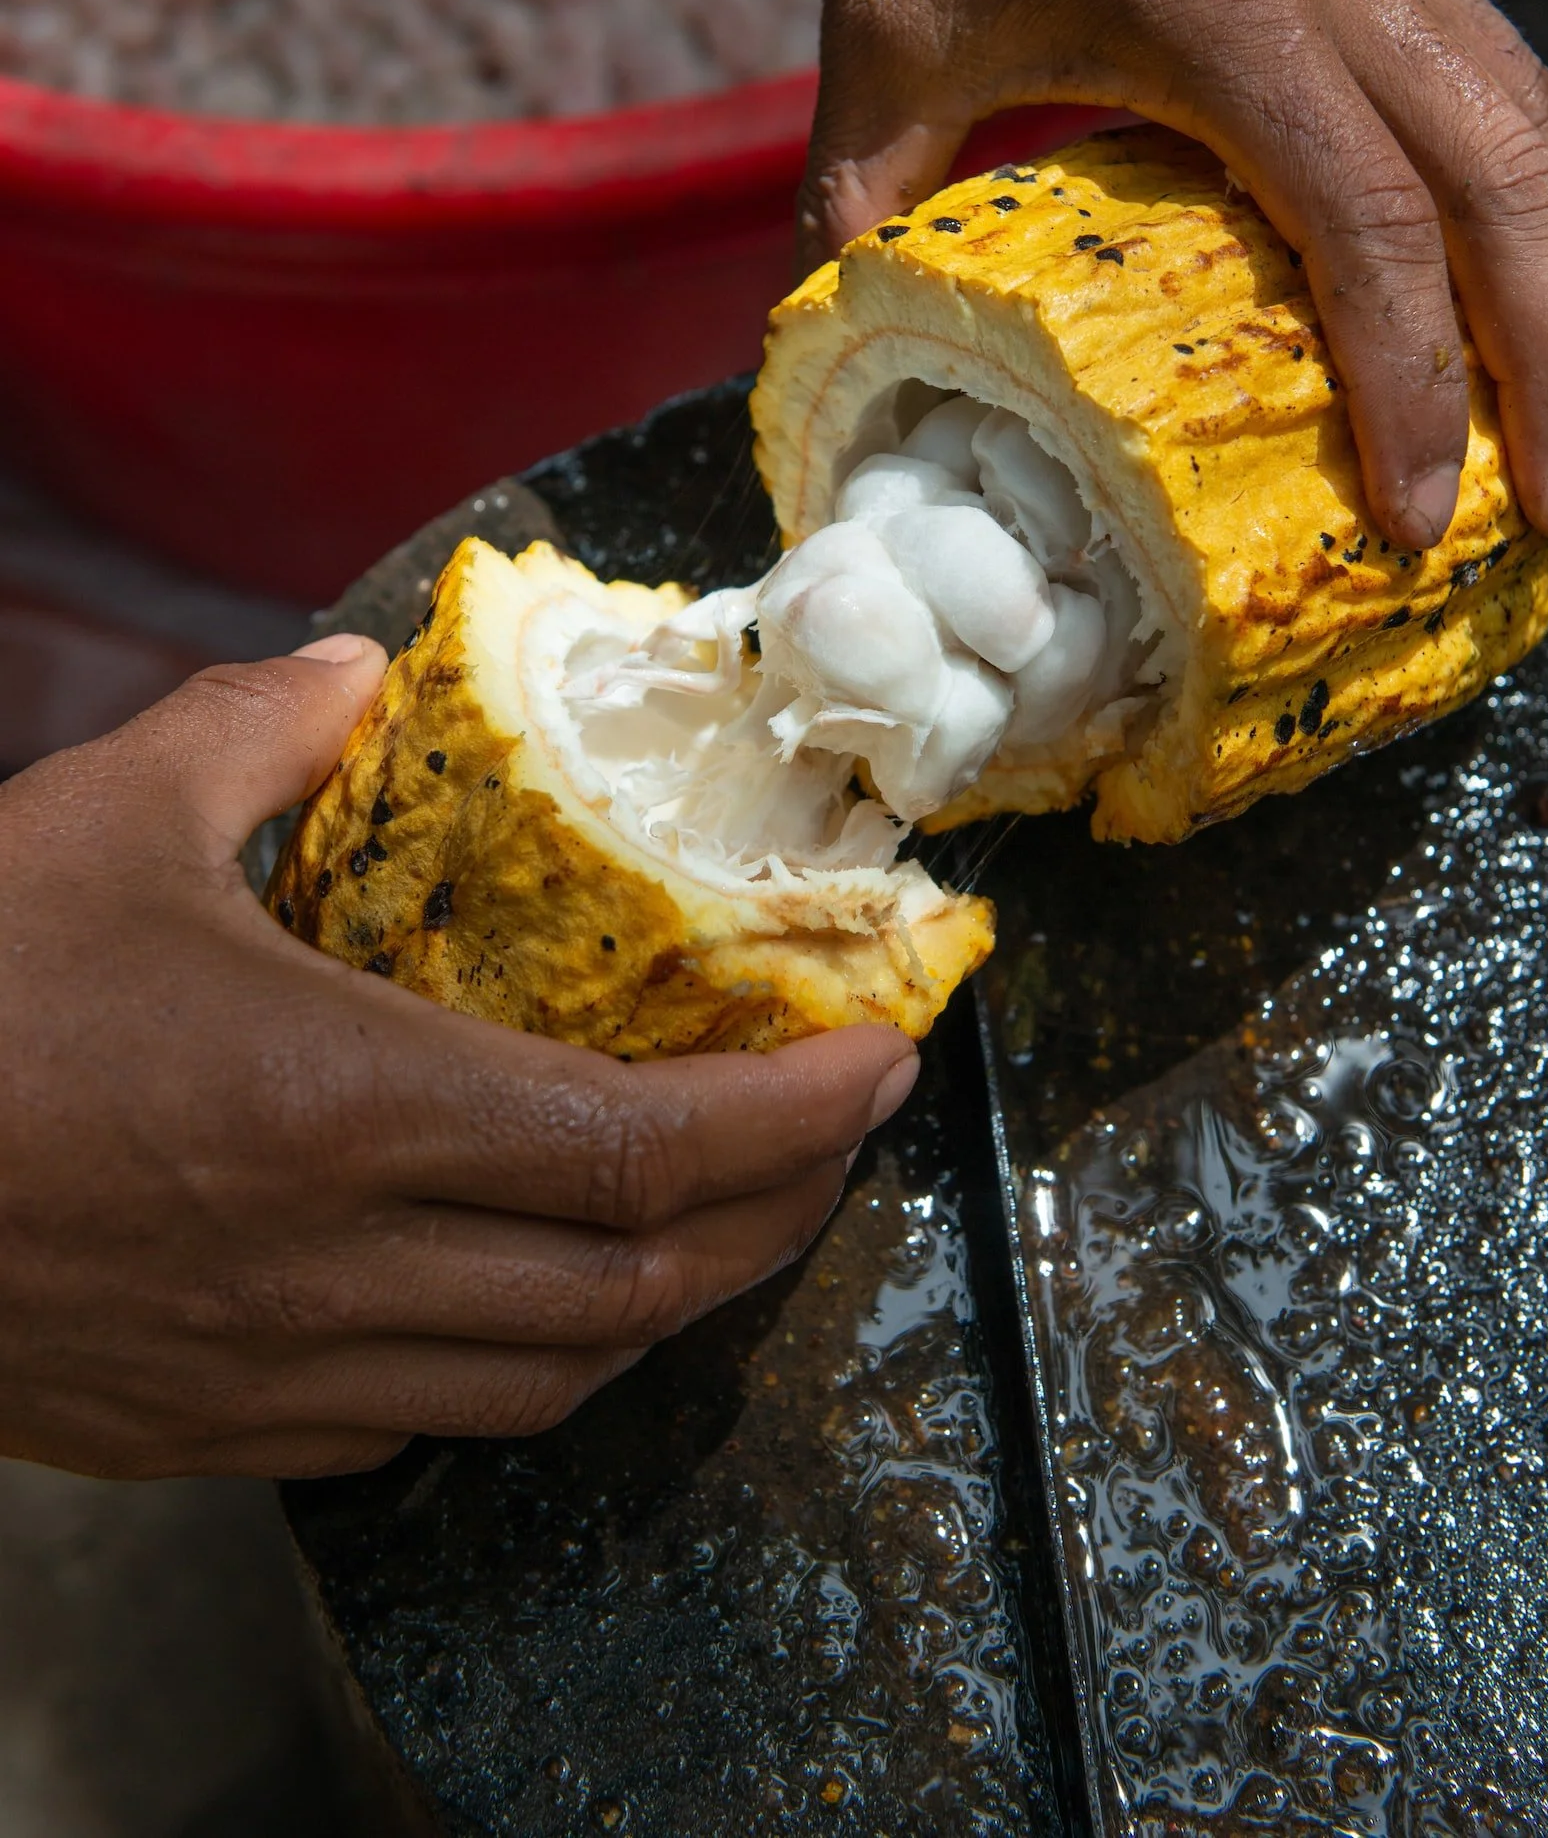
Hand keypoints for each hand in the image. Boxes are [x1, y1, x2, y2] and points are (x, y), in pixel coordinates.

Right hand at [0, 638, 915, 1478]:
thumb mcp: (109, 812)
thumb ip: (262, 731)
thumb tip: (356, 674)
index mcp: (352, 1104)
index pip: (649, 1148)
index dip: (796, 1117)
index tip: (880, 1063)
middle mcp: (339, 1265)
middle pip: (637, 1289)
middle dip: (775, 1219)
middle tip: (831, 1137)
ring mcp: (273, 1371)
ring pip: (545, 1385)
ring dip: (661, 1304)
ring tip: (713, 1221)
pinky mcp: (202, 1430)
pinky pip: (414, 1429)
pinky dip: (514, 1368)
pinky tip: (515, 1299)